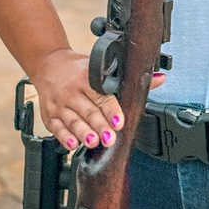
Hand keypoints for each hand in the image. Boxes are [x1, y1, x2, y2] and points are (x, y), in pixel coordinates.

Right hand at [29, 47, 165, 149]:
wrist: (49, 64)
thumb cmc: (79, 68)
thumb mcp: (101, 67)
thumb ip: (128, 78)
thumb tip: (160, 79)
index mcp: (86, 77)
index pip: (101, 94)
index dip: (111, 109)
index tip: (119, 121)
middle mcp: (72, 90)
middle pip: (88, 110)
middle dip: (99, 125)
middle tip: (110, 138)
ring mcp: (59, 103)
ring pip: (72, 120)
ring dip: (83, 132)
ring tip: (93, 142)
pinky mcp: (49, 114)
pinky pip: (56, 128)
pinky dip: (64, 137)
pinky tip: (72, 144)